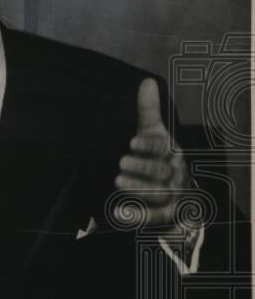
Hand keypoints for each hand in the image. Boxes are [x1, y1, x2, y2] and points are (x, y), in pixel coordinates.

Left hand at [115, 78, 188, 228]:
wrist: (180, 199)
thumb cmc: (160, 159)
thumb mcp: (154, 136)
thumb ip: (149, 112)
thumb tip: (147, 81)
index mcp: (171, 153)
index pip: (162, 148)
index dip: (149, 146)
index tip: (132, 142)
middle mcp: (174, 174)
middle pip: (160, 171)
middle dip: (142, 166)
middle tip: (121, 162)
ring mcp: (170, 196)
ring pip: (156, 193)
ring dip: (138, 188)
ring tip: (118, 181)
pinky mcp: (162, 216)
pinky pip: (151, 217)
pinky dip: (136, 216)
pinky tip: (119, 214)